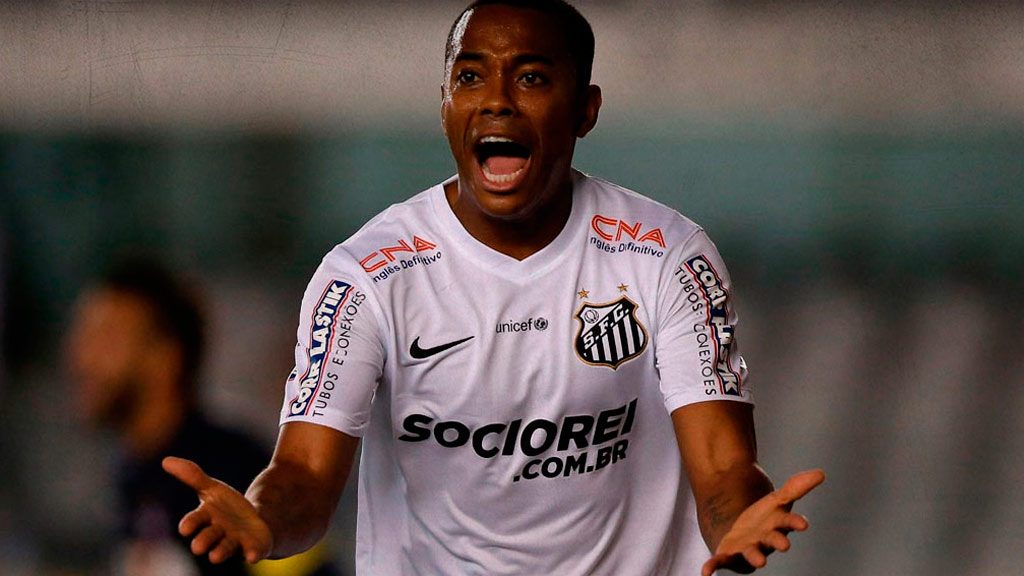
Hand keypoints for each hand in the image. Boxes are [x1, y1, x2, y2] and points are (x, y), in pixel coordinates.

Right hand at [162, 456, 273, 563]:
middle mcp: (218, 533)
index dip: (190, 524)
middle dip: (203, 541)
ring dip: (220, 551)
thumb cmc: (228, 508)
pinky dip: (252, 553)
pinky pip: (252, 552)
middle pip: (209, 537)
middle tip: (198, 547)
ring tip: (214, 556)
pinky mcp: (253, 547)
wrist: (256, 522)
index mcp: (207, 518)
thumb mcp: (213, 489)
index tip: (185, 528)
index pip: (195, 520)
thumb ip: (193, 477)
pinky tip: (252, 556)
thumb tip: (165, 460)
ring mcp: (236, 542)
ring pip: (226, 547)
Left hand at [701, 469, 824, 575]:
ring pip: (751, 554)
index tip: (803, 524)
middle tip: (784, 544)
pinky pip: (720, 562)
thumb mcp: (776, 500)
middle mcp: (764, 541)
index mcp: (776, 526)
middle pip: (771, 541)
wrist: (738, 530)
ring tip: (759, 560)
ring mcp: (746, 549)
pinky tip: (705, 572)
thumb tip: (821, 472)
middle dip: (777, 542)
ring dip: (755, 557)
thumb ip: (796, 488)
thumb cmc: (763, 519)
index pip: (787, 523)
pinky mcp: (728, 555)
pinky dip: (713, 566)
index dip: (794, 523)